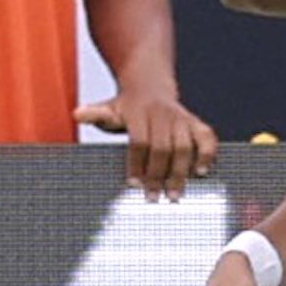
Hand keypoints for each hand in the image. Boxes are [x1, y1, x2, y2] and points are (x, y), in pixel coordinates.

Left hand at [76, 89, 218, 200]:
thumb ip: (95, 114)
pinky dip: (208, 154)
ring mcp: (182, 118)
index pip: (139, 141)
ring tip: (174, 194)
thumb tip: (77, 114)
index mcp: (140, 111)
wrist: (151, 86)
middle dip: (158, 174)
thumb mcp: (109, 108)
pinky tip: (201, 172)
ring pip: (185, 147)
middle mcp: (164, 114)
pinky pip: (207, 138)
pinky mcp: (196, 123)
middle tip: (153, 198)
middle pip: (163, 148)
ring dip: (181, 172)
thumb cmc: (127, 107)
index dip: (137, 164)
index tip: (133, 184)